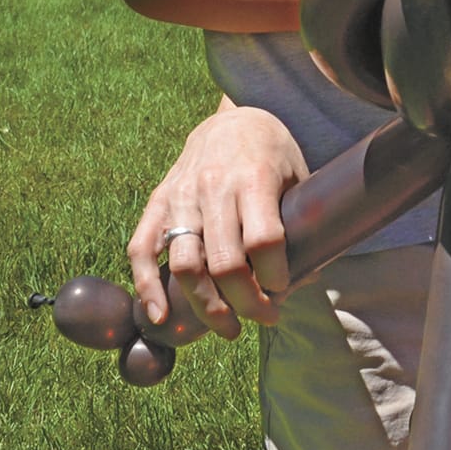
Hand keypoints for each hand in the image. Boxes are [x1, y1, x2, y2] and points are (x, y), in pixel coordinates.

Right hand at [126, 103, 307, 336]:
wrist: (233, 121)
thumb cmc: (274, 155)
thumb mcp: (299, 177)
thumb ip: (303, 222)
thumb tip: (309, 277)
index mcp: (256, 179)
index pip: (264, 239)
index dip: (275, 274)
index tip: (283, 290)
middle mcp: (214, 188)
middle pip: (225, 262)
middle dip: (246, 302)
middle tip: (264, 318)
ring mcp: (181, 197)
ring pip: (185, 265)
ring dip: (205, 306)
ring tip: (228, 328)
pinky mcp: (157, 203)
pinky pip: (142, 250)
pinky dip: (147, 287)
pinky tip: (161, 314)